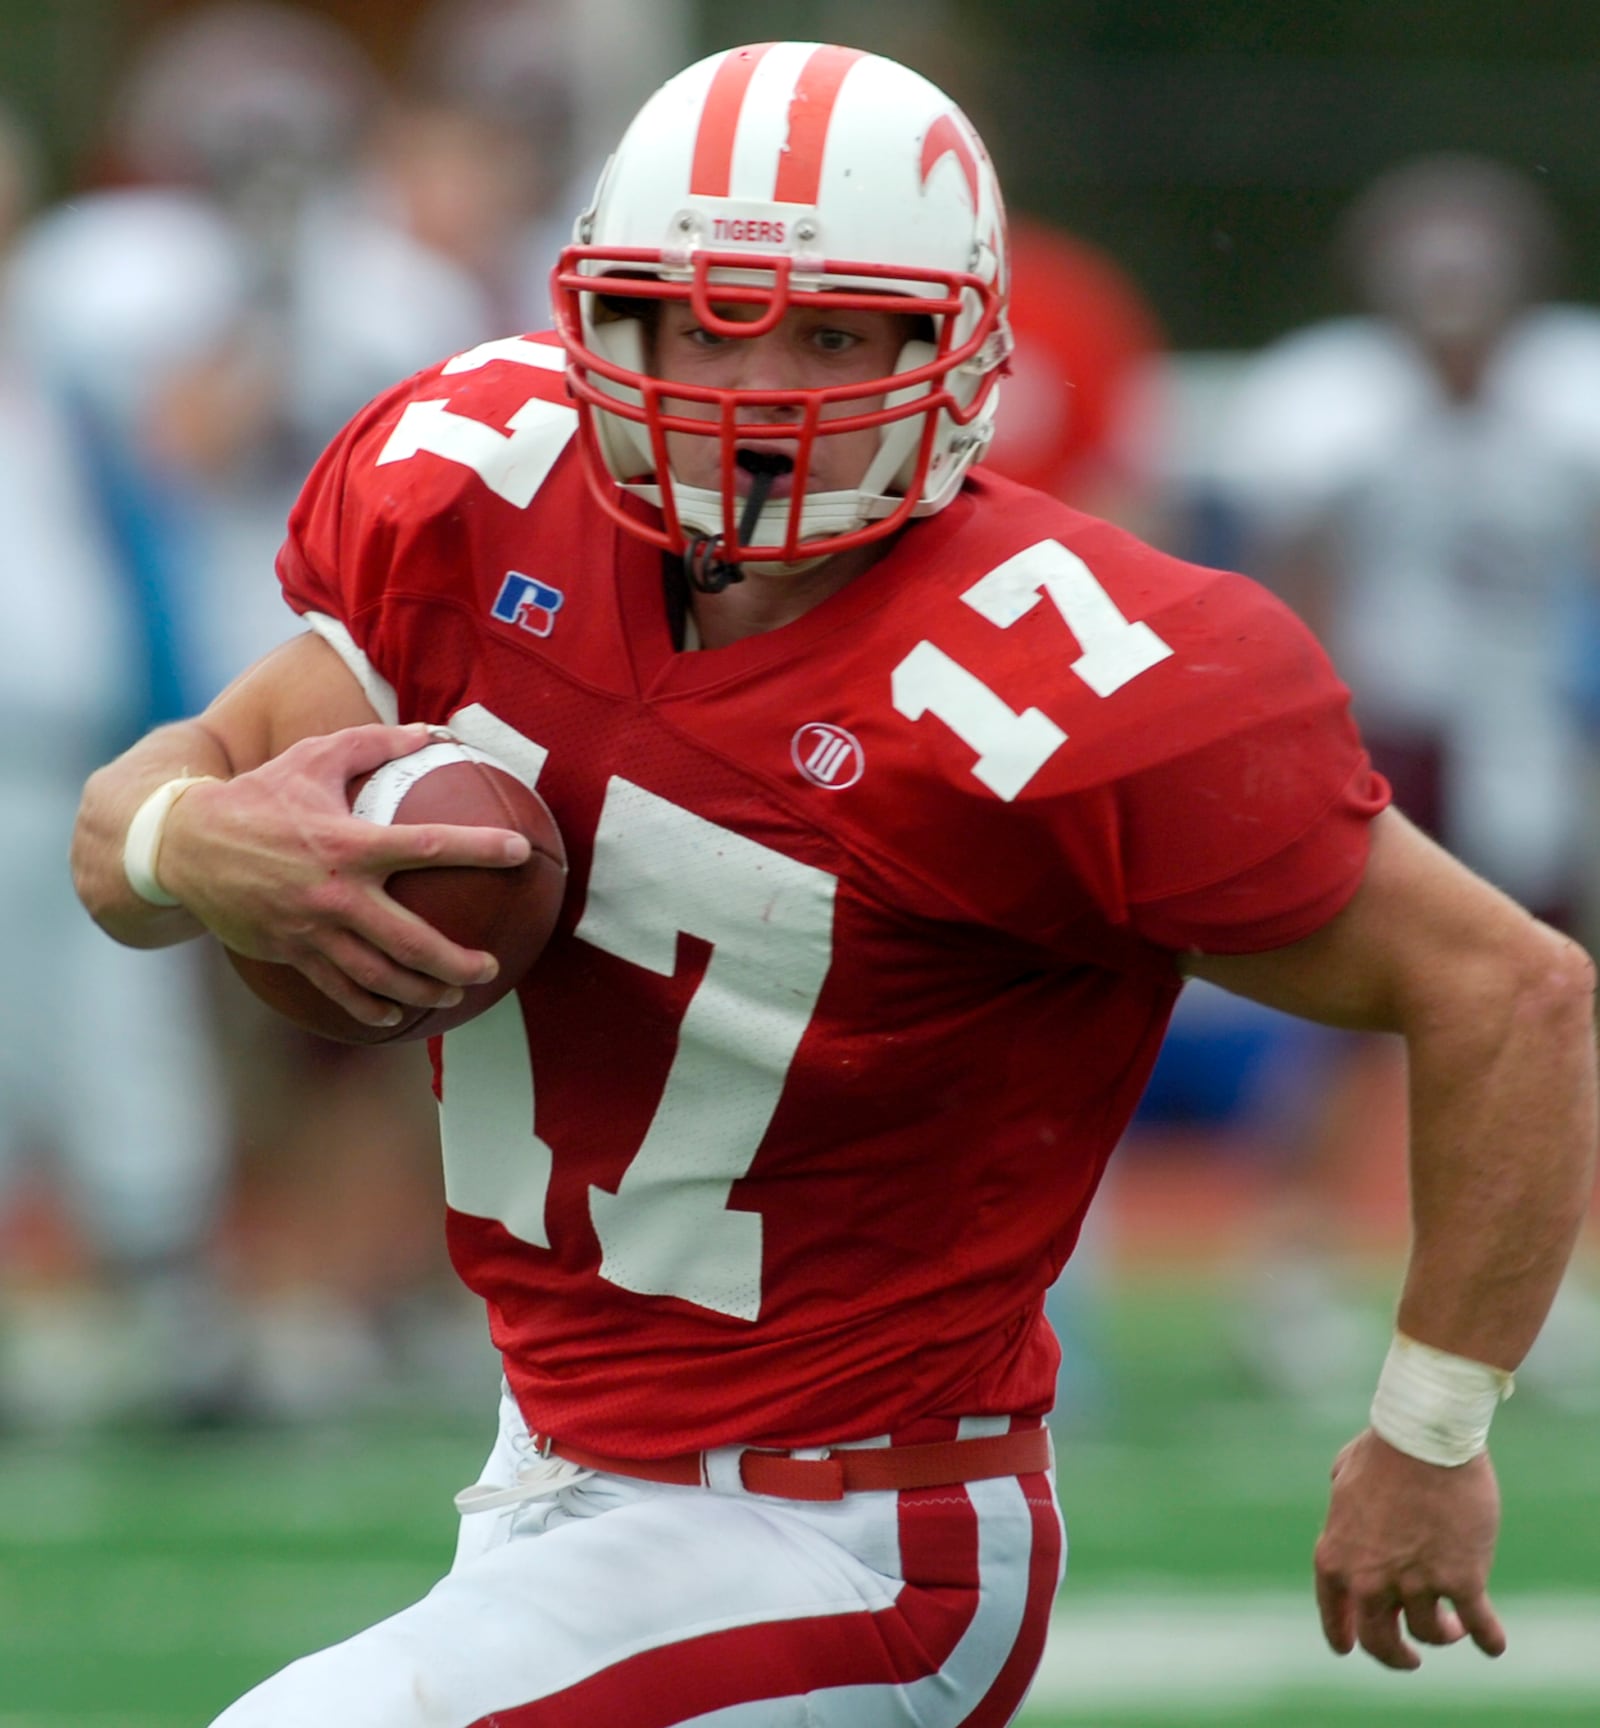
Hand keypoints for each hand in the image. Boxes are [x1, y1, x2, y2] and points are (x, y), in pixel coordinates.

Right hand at [160, 723, 531, 1026]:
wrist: (184, 845)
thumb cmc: (259, 795)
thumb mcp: (315, 756)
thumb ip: (376, 743)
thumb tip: (435, 732)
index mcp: (348, 843)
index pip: (430, 846)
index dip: (481, 848)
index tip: (520, 852)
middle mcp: (335, 895)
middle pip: (411, 941)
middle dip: (457, 962)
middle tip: (490, 967)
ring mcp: (312, 931)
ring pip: (379, 977)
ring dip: (422, 991)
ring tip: (453, 994)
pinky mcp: (291, 953)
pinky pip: (339, 990)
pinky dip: (371, 1007)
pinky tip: (395, 1015)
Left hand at [1314, 1427, 1504, 1669]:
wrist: (1425, 1436)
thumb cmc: (1386, 1446)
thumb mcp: (1344, 1474)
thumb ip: (1344, 1505)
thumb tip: (1348, 1511)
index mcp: (1336, 1555)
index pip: (1334, 1613)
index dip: (1342, 1634)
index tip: (1349, 1648)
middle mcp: (1370, 1579)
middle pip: (1380, 1641)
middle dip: (1396, 1655)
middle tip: (1410, 1657)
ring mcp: (1416, 1583)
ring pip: (1430, 1634)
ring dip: (1441, 1634)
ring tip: (1450, 1626)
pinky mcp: (1461, 1580)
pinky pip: (1479, 1628)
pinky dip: (1488, 1639)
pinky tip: (1492, 1643)